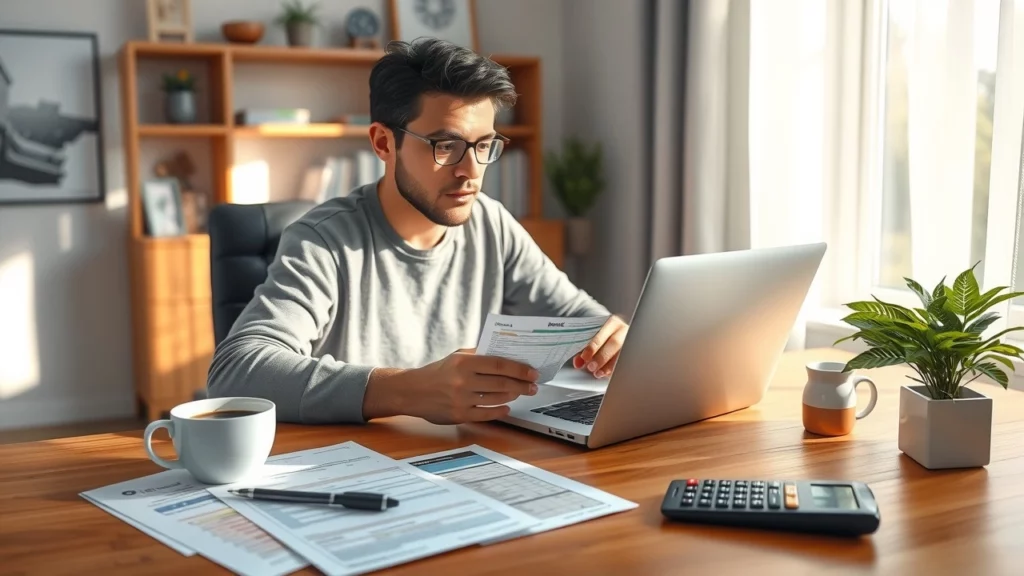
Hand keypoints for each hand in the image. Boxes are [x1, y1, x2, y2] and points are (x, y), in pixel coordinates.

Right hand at [363, 349, 538, 424]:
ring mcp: (461, 399)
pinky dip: (499, 411)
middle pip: (501, 383)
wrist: (412, 391)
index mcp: (463, 362)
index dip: (519, 368)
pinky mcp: (459, 415)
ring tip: (520, 392)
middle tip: (533, 385)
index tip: (532, 372)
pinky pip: (486, 414)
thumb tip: (506, 356)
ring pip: (496, 398)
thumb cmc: (437, 372)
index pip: (499, 364)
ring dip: (513, 395)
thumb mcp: (456, 357)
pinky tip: (507, 407)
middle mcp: (463, 381)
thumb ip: (478, 355)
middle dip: (522, 384)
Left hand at [574, 315, 628, 377]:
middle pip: (614, 343)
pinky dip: (615, 369)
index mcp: (612, 322)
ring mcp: (630, 342)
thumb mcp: (592, 336)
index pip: (602, 333)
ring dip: (609, 366)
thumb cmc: (601, 334)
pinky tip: (607, 374)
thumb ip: (584, 348)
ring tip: (598, 373)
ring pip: (622, 354)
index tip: (584, 357)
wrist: (615, 332)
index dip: (593, 346)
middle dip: (602, 357)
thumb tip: (578, 362)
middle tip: (591, 367)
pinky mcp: (633, 353)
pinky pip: (625, 362)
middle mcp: (623, 330)